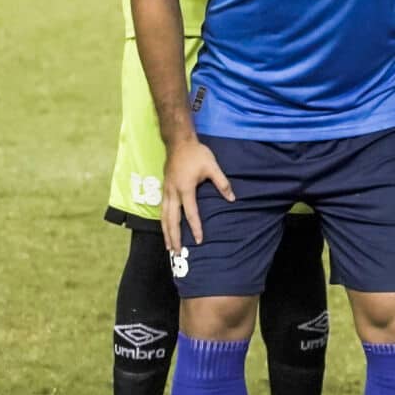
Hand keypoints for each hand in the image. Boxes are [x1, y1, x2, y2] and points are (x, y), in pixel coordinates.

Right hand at [160, 138, 233, 253]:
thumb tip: (232, 199)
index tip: (199, 240)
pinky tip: (165, 229)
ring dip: (166, 232)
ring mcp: (166, 191)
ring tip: (168, 246)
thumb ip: (222, 183)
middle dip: (174, 237)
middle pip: (172, 220)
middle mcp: (173, 193)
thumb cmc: (197, 154)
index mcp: (185, 188)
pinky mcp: (164, 189)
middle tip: (177, 252)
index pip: (191, 213)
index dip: (196, 227)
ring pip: (164, 217)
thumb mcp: (213, 166)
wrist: (178, 142)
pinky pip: (162, 210)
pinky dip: (163, 222)